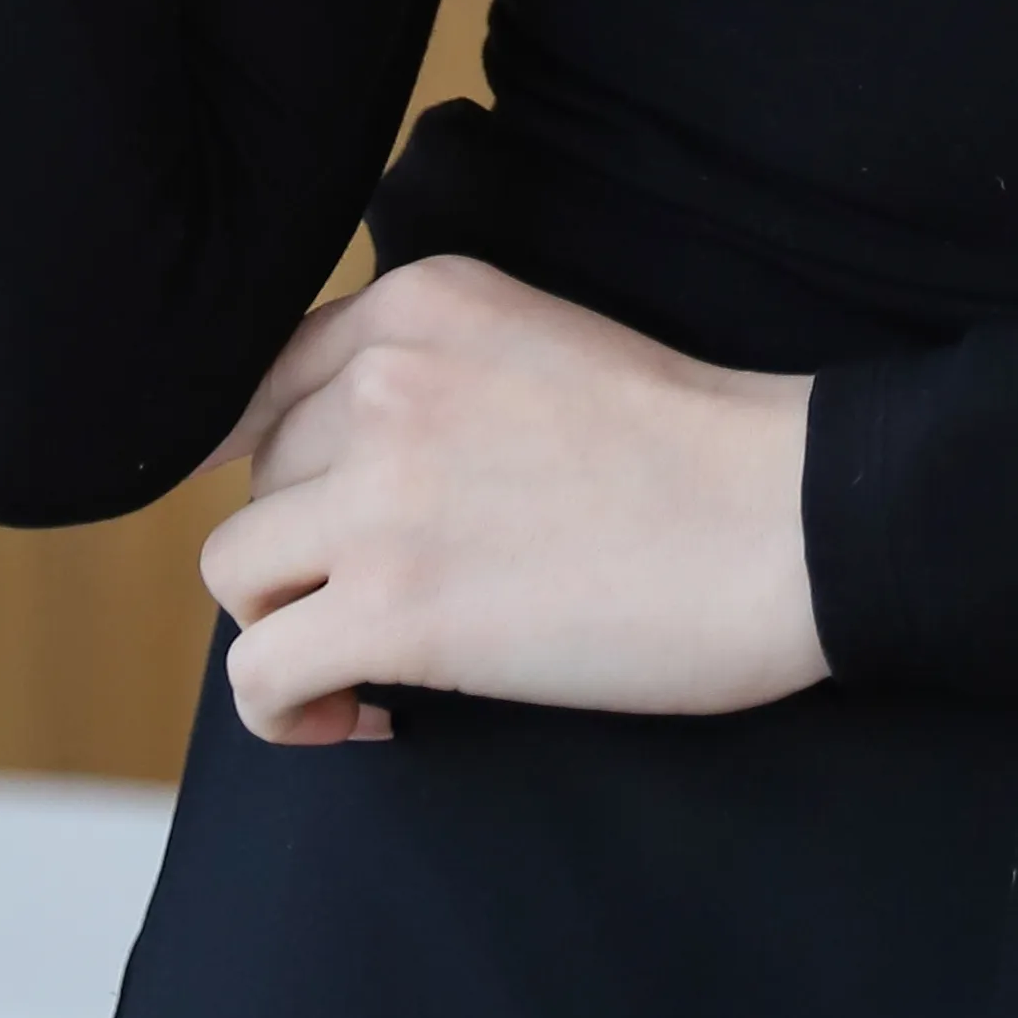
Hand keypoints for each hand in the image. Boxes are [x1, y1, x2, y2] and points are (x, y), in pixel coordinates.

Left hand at [199, 257, 827, 743]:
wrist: (783, 517)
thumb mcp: (533, 342)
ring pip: (234, 571)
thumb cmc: (688, 445)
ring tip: (361, 667)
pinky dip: (287, 712)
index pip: (265, 385)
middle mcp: (382, 379)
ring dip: (287, 627)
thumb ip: (425, 372)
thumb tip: (320, 470)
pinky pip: (258, 673)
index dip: (284, 472)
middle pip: (257, 481)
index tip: (325, 528)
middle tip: (386, 600)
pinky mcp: (396, 609)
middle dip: (305, 550)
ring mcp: (381, 493)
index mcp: (420, 300)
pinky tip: (357, 717)